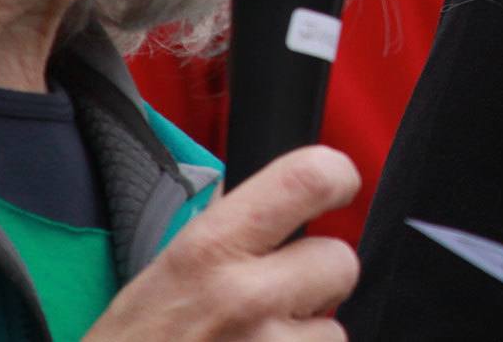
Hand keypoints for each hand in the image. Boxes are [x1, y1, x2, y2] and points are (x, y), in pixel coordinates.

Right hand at [84, 144, 359, 341]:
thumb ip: (226, 232)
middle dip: (317, 282)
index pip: (308, 179)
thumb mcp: (162, 275)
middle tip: (276, 299)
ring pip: (334, 330)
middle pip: (340, 261)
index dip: (335, 177)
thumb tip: (284, 196)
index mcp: (207, 251)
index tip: (338, 187)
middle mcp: (244, 298)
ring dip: (304, 341)